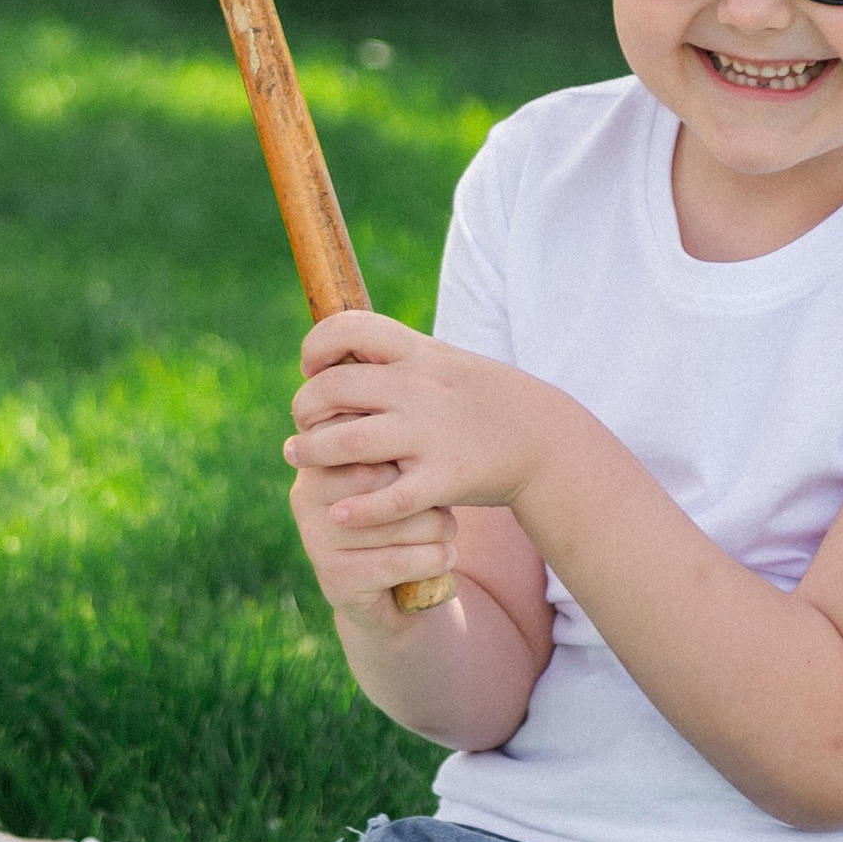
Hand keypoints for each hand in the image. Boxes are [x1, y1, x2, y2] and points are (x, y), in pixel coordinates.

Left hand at [286, 313, 560, 547]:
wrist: (545, 439)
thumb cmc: (480, 400)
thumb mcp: (441, 361)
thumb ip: (392, 359)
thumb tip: (332, 357)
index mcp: (418, 353)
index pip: (348, 328)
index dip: (316, 347)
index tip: (314, 369)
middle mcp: (420, 388)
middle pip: (334, 388)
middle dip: (305, 406)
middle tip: (304, 422)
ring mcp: (431, 434)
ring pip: (349, 442)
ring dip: (311, 452)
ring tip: (297, 456)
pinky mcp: (445, 478)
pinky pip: (389, 498)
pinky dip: (358, 510)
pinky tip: (339, 513)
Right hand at [287, 441, 458, 618]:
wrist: (393, 590)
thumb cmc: (403, 514)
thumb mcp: (399, 474)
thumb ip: (400, 451)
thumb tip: (419, 453)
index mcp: (320, 456)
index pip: (372, 441)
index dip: (411, 459)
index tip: (432, 471)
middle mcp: (306, 493)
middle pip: (383, 480)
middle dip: (424, 494)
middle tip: (447, 508)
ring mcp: (315, 536)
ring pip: (394, 522)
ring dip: (437, 528)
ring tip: (448, 530)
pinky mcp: (334, 576)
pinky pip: (396, 562)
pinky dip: (433, 559)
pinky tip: (446, 557)